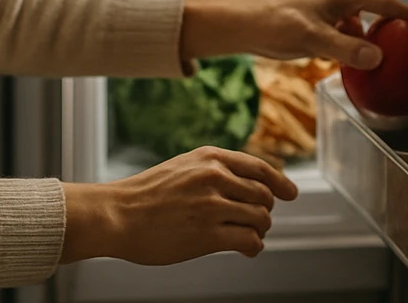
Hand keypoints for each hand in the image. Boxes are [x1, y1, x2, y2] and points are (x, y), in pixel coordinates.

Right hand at [60, 146, 296, 265]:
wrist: (117, 215)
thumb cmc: (146, 196)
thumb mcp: (183, 168)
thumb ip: (213, 171)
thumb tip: (248, 185)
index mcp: (209, 158)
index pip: (259, 167)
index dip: (279, 182)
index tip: (290, 193)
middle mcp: (214, 177)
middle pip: (264, 195)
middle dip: (264, 211)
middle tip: (254, 223)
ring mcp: (211, 205)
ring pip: (261, 219)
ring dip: (258, 231)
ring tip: (246, 237)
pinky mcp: (208, 234)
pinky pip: (249, 241)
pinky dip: (253, 247)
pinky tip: (245, 249)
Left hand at [179, 0, 407, 69]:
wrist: (242, 23)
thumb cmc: (274, 23)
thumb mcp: (314, 39)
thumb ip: (347, 50)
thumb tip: (378, 58)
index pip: (387, 4)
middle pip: (376, 13)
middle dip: (392, 31)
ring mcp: (327, 7)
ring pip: (359, 24)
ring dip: (368, 41)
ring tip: (382, 63)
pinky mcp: (316, 19)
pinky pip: (344, 31)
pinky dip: (351, 45)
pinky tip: (349, 64)